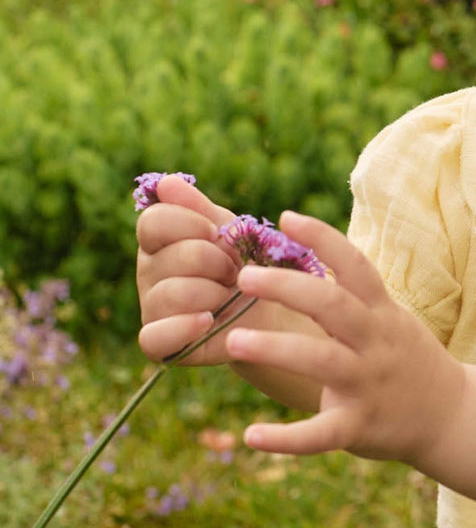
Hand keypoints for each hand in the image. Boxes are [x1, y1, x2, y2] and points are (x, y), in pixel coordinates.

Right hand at [136, 175, 242, 363]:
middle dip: (215, 262)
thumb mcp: (230, 229)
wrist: (275, 310)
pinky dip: (182, 327)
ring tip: (227, 298)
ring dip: (212, 294)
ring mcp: (152, 308)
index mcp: (159, 240)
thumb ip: (198, 207)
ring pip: (170, 294)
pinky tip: (208, 320)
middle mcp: (148, 272)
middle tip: (232, 272)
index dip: (191, 225)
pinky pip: (153, 338)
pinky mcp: (162, 344)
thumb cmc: (250, 263)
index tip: (218, 234)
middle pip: (172, 257)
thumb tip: (165, 183)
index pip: (153, 222)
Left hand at [223, 212, 464, 464]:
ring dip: (275, 349)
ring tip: (234, 342)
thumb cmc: (406, 359)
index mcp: (381, 312)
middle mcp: (375, 342)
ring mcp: (368, 384)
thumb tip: (302, 255)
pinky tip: (251, 436)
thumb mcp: (389, 318)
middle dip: (287, 287)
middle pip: (332, 305)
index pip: (355, 265)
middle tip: (244, 279)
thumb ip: (351, 295)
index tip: (286, 218)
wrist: (452, 416)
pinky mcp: (360, 426)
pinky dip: (285, 439)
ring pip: (321, 361)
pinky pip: (321, 433)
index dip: (323, 238)